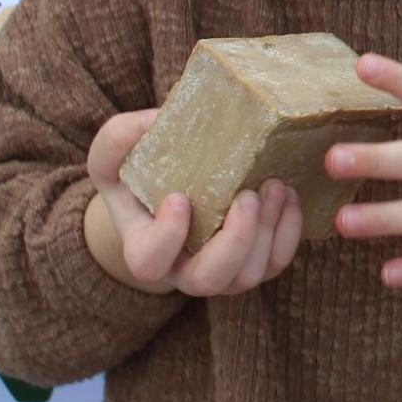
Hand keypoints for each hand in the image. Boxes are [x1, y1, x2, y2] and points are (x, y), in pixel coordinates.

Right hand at [86, 108, 303, 297]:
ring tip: (274, 186)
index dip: (167, 237)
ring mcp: (221, 271)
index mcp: (146, 248)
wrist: (166, 191)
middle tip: (246, 197)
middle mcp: (183, 269)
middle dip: (234, 241)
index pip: (149, 262)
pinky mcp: (252, 263)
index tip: (180, 198)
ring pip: (247, 275)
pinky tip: (288, 196)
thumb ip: (119, 138)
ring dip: (267, 232)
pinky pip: (275, 263)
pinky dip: (288, 233)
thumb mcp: (113, 156)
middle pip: (208, 280)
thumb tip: (154, 120)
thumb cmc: (136, 176)